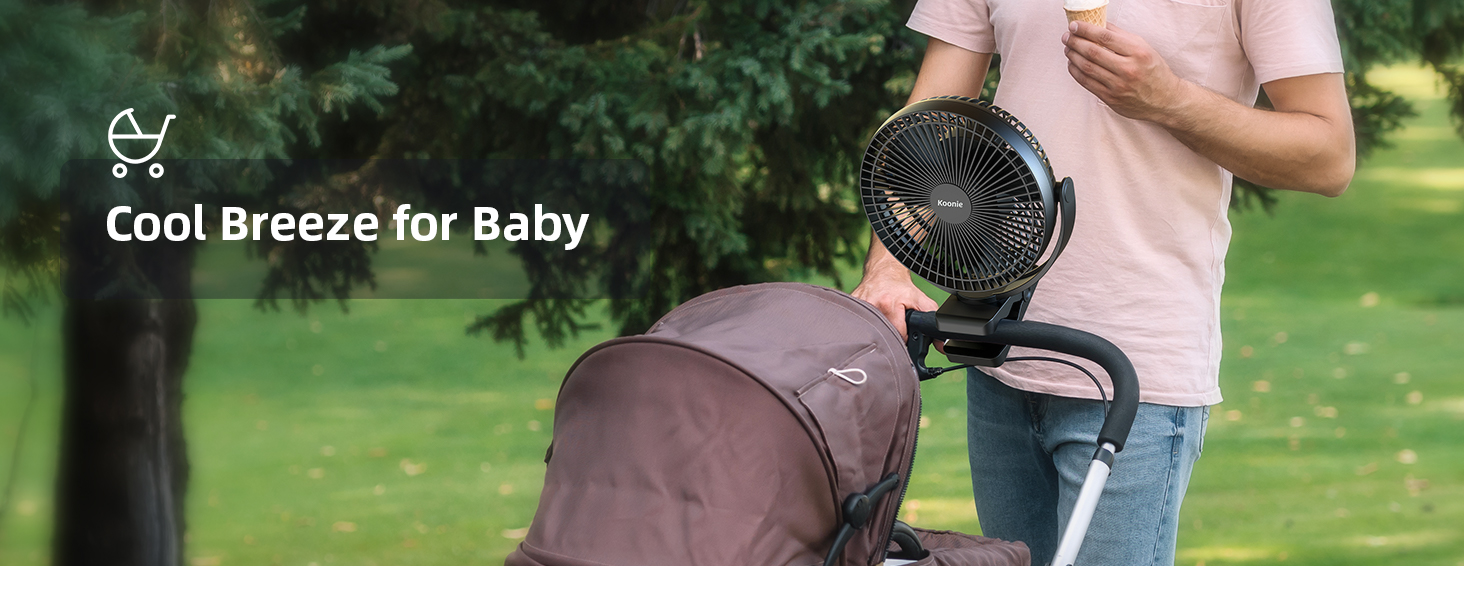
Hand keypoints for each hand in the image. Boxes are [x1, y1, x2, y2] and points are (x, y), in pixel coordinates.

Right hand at [851, 265, 939, 341]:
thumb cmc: (900, 286)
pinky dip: (866, 324)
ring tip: (883, 320)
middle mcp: (872, 305)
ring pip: (870, 331)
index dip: (904, 339)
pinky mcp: (851, 306)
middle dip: (890, 335)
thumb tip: (941, 345)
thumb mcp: (920, 299)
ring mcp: (860, 306)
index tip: (904, 333)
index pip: (897, 336)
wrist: (883, 270)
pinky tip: (871, 317)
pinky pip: (859, 324)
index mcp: (888, 305)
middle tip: (894, 325)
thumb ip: (933, 320)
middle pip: (883, 335)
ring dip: (877, 330)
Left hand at [1062, 21, 1185, 122]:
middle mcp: (1128, 69)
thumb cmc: (1154, 70)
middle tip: (1066, 36)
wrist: (1165, 100)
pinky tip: (1072, 64)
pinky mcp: (1111, 99)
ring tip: (1068, 48)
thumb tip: (1099, 24)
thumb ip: (1121, 36)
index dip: (1085, 30)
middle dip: (1075, 42)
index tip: (1074, 25)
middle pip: (1092, 52)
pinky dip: (1075, 72)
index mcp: (1138, 52)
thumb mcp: (1144, 48)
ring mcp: (1118, 86)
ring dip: (1072, 56)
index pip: (1105, 37)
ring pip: (1087, 67)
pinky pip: (1087, 83)